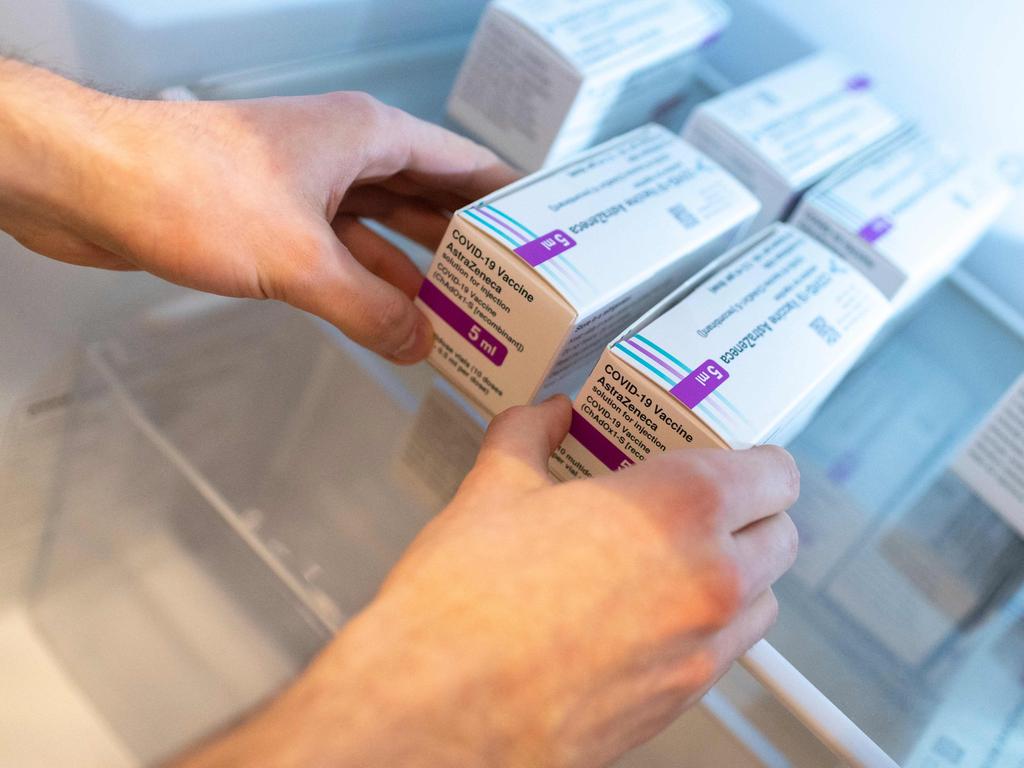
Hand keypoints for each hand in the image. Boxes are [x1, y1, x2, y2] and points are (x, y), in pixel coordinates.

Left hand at [0, 59, 516, 362]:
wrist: (90, 184)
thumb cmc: (189, 188)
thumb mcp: (300, 260)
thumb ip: (368, 307)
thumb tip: (418, 343)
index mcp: (368, 136)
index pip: (463, 162)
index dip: (505, 198)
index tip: (541, 234)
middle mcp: (345, 153)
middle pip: (427, 198)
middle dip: (465, 244)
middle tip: (507, 290)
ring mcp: (309, 185)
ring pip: (384, 229)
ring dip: (416, 270)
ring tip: (459, 315)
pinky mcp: (275, 216)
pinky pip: (342, 251)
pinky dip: (367, 283)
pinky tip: (388, 317)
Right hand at [179, 397, 799, 767]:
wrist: (436, 714)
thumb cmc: (463, 609)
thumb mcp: (492, 491)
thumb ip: (530, 436)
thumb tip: (546, 417)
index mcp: (677, 508)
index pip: (774, 473)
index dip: (753, 459)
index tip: (723, 455)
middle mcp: (710, 581)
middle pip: (781, 536)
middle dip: (749, 514)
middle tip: (694, 502)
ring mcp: (702, 650)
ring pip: (761, 599)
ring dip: (735, 573)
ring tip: (669, 559)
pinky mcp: (680, 703)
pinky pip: (723, 651)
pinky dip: (705, 626)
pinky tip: (641, 614)